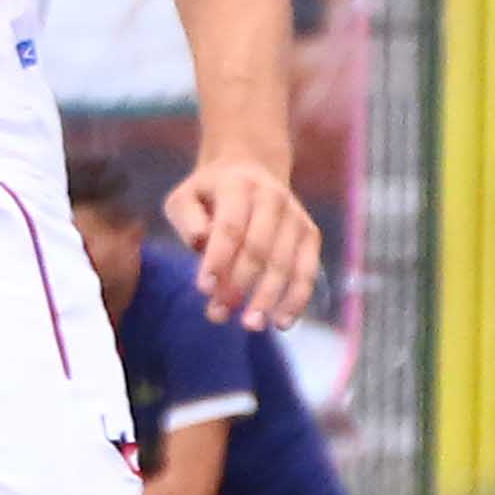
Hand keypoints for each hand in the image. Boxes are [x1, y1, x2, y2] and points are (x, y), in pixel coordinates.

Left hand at [164, 156, 317, 333]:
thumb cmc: (209, 194)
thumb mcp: (184, 197)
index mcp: (238, 185)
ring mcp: (295, 216)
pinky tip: (281, 322)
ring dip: (267, 297)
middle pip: (259, 248)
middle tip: (218, 315)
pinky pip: (308, 271)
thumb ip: (186, 219)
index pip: (230, 226)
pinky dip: (297, 299)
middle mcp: (273, 197)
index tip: (204, 289)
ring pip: (285, 263)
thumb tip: (201, 242)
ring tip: (250, 325)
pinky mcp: (310, 235)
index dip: (218, 259)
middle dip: (239, 285)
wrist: (252, 170)